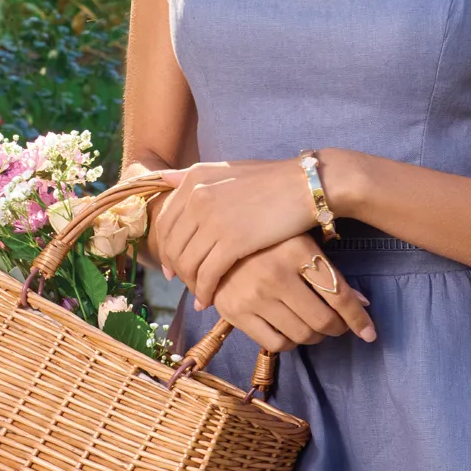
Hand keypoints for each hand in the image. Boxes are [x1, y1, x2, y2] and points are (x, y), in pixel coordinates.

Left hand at [153, 150, 353, 302]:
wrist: (305, 185)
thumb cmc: (272, 180)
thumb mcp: (230, 170)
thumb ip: (196, 177)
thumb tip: (165, 178)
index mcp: (195, 177)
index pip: (166, 220)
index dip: (165, 248)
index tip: (171, 266)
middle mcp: (197, 195)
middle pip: (173, 245)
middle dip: (177, 269)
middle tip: (185, 284)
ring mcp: (213, 219)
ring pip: (187, 263)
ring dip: (190, 283)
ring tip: (200, 293)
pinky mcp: (231, 241)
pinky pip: (207, 275)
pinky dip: (204, 291)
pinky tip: (209, 300)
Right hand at [207, 233, 376, 351]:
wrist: (214, 231)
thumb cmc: (267, 235)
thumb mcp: (301, 240)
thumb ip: (329, 270)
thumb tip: (363, 304)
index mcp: (298, 250)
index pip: (338, 295)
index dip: (358, 319)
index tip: (369, 333)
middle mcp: (277, 274)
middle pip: (322, 320)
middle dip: (339, 328)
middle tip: (341, 326)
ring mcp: (254, 295)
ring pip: (300, 334)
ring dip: (316, 337)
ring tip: (317, 328)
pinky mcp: (235, 311)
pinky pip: (275, 342)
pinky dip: (291, 343)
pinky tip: (293, 331)